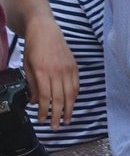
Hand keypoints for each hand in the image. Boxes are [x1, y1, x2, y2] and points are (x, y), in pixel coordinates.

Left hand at [22, 14, 78, 129]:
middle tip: (56, 127)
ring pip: (70, 95)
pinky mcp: (74, 67)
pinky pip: (76, 86)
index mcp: (42, 70)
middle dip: (57, 115)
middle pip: (59, 99)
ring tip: (66, 121)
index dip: (44, 111)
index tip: (42, 120)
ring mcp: (67, 69)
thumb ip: (31, 84)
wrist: (45, 29)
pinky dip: (74, 97)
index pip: (44, 96)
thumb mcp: (27, 65)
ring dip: (69, 110)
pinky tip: (71, 105)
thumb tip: (34, 102)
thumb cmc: (33, 46)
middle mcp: (56, 71)